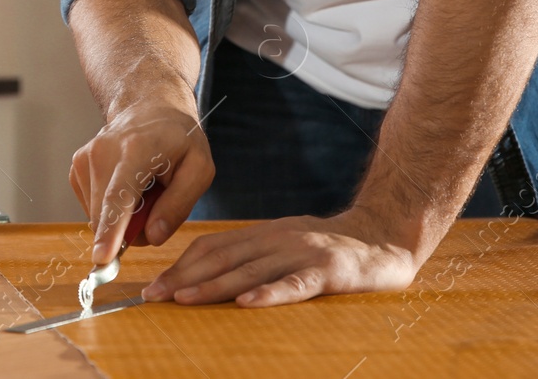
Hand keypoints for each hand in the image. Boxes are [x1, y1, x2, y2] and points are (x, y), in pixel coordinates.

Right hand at [70, 102, 213, 264]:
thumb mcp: (199, 169)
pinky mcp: (77, 168)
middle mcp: (103, 151)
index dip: (110, 230)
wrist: (149, 108)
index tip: (101, 258)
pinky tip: (128, 187)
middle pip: (106, 214)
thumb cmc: (177, 139)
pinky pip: (93, 208)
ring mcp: (85, 158)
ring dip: (123, 218)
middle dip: (131, 228)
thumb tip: (152, 236)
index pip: (119, 195)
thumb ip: (179, 205)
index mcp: (136, 149)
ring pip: (98, 216)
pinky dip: (112, 209)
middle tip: (157, 205)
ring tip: (144, 190)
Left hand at [141, 209, 423, 306]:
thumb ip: (254, 257)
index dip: (180, 265)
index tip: (153, 285)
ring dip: (213, 285)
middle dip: (184, 277)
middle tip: (154, 296)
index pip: (213, 247)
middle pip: (223, 257)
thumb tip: (208, 279)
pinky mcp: (328, 271)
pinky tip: (246, 304)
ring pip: (250, 270)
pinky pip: (294, 285)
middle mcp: (277, 238)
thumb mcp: (286, 246)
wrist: (384, 236)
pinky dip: (269, 294)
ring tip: (183, 299)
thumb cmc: (330, 249)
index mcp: (264, 233)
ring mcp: (302, 252)